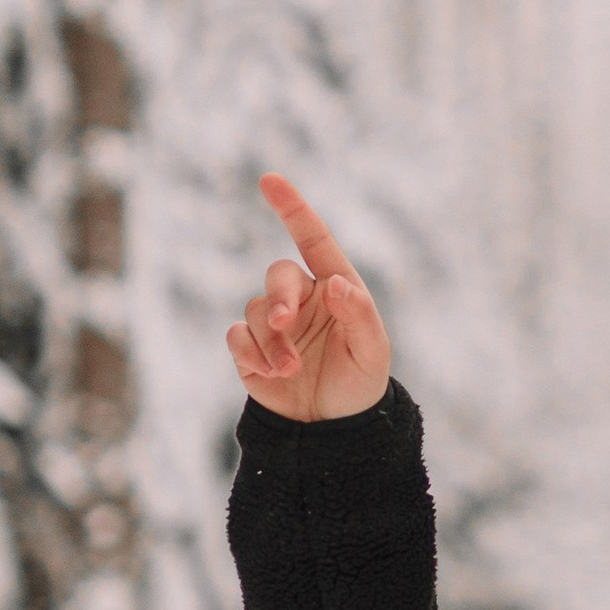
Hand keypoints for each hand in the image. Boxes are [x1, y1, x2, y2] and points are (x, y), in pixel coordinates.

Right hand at [227, 175, 392, 421]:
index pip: (312, 240)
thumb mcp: (372, 351)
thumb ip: (357, 314)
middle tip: (285, 324)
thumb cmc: (360, 383)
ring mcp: (273, 324)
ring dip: (271, 341)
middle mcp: (301, 299)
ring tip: (291, 370)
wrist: (333, 430)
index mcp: (334, 287)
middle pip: (277, 276)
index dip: (292, 208)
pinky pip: (237, 337)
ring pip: (255, 311)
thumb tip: (333, 283)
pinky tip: (272, 375)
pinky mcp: (250, 351)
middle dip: (279, 297)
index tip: (269, 180)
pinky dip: (251, 353)